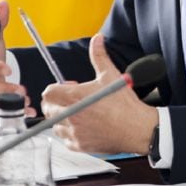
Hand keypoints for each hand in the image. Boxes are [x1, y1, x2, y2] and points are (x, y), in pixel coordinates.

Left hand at [40, 34, 156, 154]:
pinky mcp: (80, 145)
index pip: (48, 92)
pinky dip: (71, 134)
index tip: (68, 87)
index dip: (56, 88)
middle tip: (73, 100)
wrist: (137, 128)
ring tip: (79, 113)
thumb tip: (97, 40)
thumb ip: (99, 56)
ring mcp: (74, 132)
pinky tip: (84, 127)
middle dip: (57, 103)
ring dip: (62, 118)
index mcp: (74, 97)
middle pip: (48, 109)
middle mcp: (71, 116)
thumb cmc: (125, 104)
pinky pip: (66, 140)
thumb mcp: (111, 75)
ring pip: (56, 125)